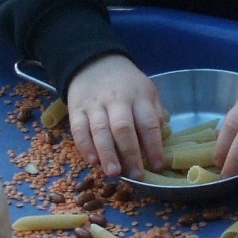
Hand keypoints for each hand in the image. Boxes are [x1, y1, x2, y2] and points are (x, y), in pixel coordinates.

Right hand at [66, 54, 165, 178]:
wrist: (94, 62)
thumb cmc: (125, 83)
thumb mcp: (147, 90)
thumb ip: (154, 113)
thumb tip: (161, 140)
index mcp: (138, 97)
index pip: (148, 123)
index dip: (154, 145)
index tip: (158, 165)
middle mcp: (117, 101)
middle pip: (123, 128)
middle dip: (130, 154)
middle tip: (135, 175)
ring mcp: (94, 105)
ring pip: (100, 131)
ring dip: (107, 153)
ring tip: (113, 173)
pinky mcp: (76, 109)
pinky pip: (79, 130)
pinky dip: (85, 146)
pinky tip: (92, 161)